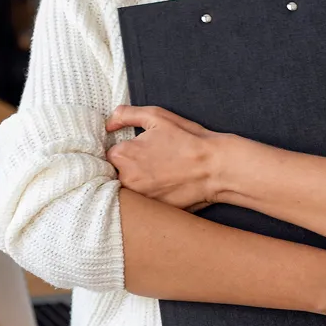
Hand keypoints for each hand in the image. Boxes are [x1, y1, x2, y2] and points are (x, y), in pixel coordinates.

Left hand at [105, 105, 222, 210]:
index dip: (123, 150)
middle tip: (151, 161)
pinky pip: (141, 202)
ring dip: (136, 182)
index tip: (138, 149)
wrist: (217, 167)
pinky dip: (147, 195)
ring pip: (127, 188)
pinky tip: (163, 185)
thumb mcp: (156, 116)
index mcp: (123, 154)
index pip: (109, 154)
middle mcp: (126, 179)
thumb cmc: (188, 139)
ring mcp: (139, 197)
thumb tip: (108, 124)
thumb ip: (126, 114)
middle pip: (115, 173)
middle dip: (127, 167)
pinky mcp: (152, 210)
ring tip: (158, 173)